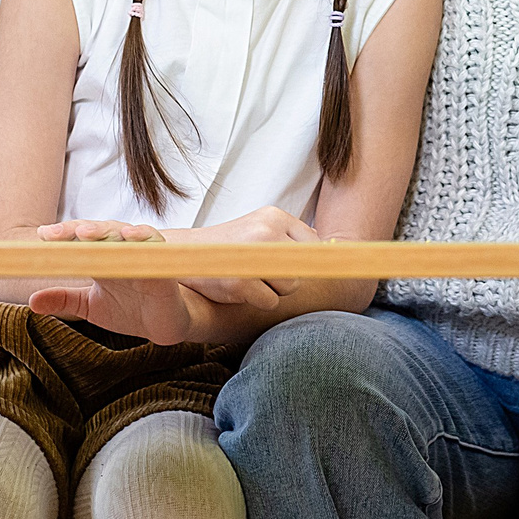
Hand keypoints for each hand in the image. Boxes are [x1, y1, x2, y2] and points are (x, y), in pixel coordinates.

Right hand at [166, 207, 322, 305]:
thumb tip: (334, 249)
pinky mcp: (240, 282)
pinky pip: (270, 302)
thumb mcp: (259, 228)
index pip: (313, 246)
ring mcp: (252, 256)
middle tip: (260, 274)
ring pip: (290, 287)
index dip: (302, 263)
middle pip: (302, 270)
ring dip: (273, 291)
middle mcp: (266, 231)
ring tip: (249, 278)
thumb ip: (290, 237)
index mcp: (274, 216)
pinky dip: (257, 302)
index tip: (288, 268)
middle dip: (286, 279)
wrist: (184, 255)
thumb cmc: (229, 246)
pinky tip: (238, 289)